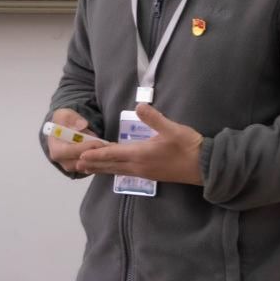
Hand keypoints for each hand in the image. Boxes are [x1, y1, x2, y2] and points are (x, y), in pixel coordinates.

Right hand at [46, 108, 107, 172]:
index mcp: (56, 149)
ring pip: (88, 166)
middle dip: (96, 155)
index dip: (85, 148)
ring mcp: (72, 166)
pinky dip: (101, 160)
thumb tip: (82, 126)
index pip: (70, 152)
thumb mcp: (65, 114)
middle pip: (80, 162)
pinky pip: (92, 167)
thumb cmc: (63, 122)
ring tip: (112, 150)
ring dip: (100, 159)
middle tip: (110, 148)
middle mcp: (62, 161)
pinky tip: (110, 153)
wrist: (63, 129)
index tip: (98, 143)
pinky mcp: (80, 167)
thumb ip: (72, 119)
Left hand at [77, 104, 204, 185]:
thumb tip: (139, 105)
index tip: (81, 155)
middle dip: (94, 164)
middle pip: (111, 165)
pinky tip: (113, 169)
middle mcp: (139, 166)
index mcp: (140, 154)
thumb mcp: (172, 129)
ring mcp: (145, 172)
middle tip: (76, 164)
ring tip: (88, 169)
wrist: (204, 166)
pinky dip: (114, 170)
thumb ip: (154, 118)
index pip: (113, 154)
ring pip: (117, 171)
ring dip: (102, 169)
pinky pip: (125, 173)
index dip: (96, 154)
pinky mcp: (151, 174)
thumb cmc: (187, 146)